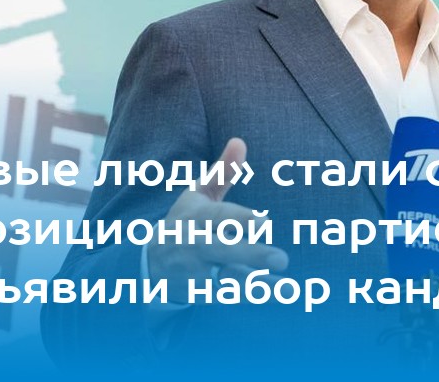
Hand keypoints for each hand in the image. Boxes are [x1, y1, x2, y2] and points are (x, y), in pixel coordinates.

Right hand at [148, 137, 288, 302]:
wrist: (150, 263)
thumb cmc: (185, 222)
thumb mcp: (198, 194)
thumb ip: (223, 171)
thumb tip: (240, 141)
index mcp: (198, 217)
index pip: (220, 218)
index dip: (241, 220)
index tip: (263, 223)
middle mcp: (197, 245)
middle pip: (223, 250)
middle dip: (251, 255)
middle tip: (282, 259)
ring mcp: (199, 272)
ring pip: (227, 280)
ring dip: (257, 286)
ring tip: (287, 289)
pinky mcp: (203, 293)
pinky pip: (228, 298)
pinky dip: (251, 298)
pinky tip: (278, 297)